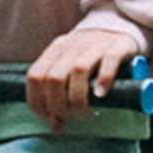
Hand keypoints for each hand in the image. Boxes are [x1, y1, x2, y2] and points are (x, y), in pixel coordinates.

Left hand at [26, 28, 140, 133]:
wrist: (118, 25)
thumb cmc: (90, 55)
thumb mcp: (69, 66)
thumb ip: (59, 92)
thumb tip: (55, 126)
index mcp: (56, 50)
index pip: (35, 76)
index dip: (38, 102)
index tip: (49, 118)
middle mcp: (72, 46)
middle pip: (54, 77)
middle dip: (57, 105)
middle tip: (67, 118)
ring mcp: (94, 45)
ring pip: (78, 70)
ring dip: (77, 98)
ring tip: (83, 113)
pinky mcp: (117, 46)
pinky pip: (109, 60)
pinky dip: (104, 80)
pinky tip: (101, 95)